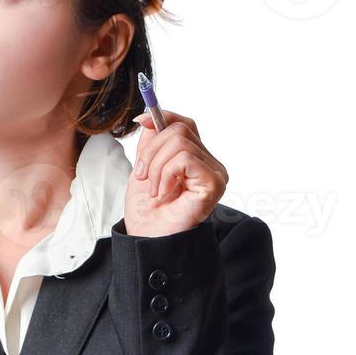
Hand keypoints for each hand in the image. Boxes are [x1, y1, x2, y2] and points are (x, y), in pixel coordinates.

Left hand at [124, 108, 228, 237]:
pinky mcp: (215, 182)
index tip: (139, 120)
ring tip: (154, 189)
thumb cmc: (148, 211)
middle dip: (151, 151)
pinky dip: (166, 174)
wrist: (148, 238)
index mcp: (195, 158)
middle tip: (143, 176)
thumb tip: (150, 117)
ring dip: (156, 166)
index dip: (163, 117)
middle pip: (179, 129)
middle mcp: (210, 163)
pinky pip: (185, 159)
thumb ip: (151, 142)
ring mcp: (215, 172)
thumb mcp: (144, 167)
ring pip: (180, 143)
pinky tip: (164, 193)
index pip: (185, 123)